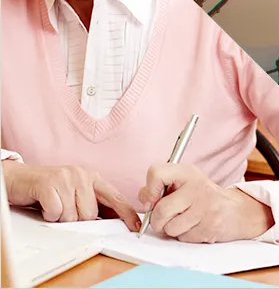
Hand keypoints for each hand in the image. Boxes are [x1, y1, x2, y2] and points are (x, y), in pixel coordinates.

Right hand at [1, 160, 140, 230]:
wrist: (17, 179)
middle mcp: (82, 175)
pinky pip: (56, 212)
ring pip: (73, 215)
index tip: (136, 227)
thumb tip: (114, 221)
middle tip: (63, 209)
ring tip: (53, 205)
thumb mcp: (74, 194)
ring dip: (60, 217)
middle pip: (90, 213)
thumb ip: (93, 204)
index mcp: (92, 178)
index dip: (127, 214)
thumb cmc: (48, 189)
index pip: (116, 198)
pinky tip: (44, 205)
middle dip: (76, 219)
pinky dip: (48, 214)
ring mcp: (65, 178)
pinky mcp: (48, 184)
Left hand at [139, 163, 272, 242]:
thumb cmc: (203, 198)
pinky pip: (184, 237)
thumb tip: (146, 203)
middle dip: (158, 220)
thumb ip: (159, 189)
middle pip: (160, 210)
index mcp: (188, 172)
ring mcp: (206, 207)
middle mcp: (198, 187)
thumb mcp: (183, 184)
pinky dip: (186, 236)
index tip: (153, 200)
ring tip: (186, 221)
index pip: (156, 173)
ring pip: (170, 228)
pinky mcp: (211, 226)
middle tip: (168, 218)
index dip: (149, 190)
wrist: (238, 211)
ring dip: (173, 230)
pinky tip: (197, 227)